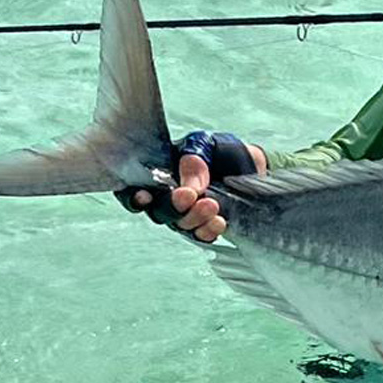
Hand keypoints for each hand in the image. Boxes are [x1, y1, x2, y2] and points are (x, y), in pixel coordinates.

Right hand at [118, 133, 266, 243]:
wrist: (249, 163)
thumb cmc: (218, 150)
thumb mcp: (205, 145)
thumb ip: (193, 162)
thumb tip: (190, 189)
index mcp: (157, 174)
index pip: (134, 191)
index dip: (134, 197)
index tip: (145, 195)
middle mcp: (166, 198)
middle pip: (158, 212)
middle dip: (173, 207)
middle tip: (190, 196)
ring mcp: (185, 214)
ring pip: (179, 225)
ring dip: (194, 219)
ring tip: (212, 205)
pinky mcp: (205, 226)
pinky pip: (200, 236)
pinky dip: (208, 231)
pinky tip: (219, 222)